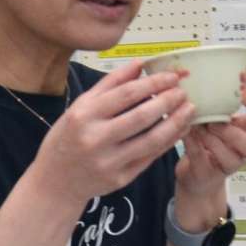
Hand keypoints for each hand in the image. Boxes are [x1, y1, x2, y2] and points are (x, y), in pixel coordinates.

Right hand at [30, 61, 195, 205]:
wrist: (56, 182)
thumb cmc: (67, 139)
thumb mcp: (80, 107)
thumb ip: (110, 84)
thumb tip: (139, 63)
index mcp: (84, 115)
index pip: (127, 94)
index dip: (154, 83)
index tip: (173, 76)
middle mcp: (96, 138)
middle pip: (142, 116)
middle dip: (168, 101)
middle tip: (184, 91)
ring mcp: (109, 161)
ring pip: (151, 139)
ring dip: (176, 122)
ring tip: (190, 109)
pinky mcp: (121, 178)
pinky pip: (150, 157)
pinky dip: (168, 141)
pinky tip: (180, 129)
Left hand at [173, 74, 245, 222]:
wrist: (196, 173)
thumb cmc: (209, 137)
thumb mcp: (218, 115)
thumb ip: (219, 97)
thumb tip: (213, 65)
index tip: (243, 92)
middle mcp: (244, 149)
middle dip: (233, 133)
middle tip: (213, 122)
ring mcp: (229, 165)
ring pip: (231, 158)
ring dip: (212, 140)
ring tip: (196, 127)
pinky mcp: (209, 175)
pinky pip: (203, 160)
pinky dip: (192, 144)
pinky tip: (184, 133)